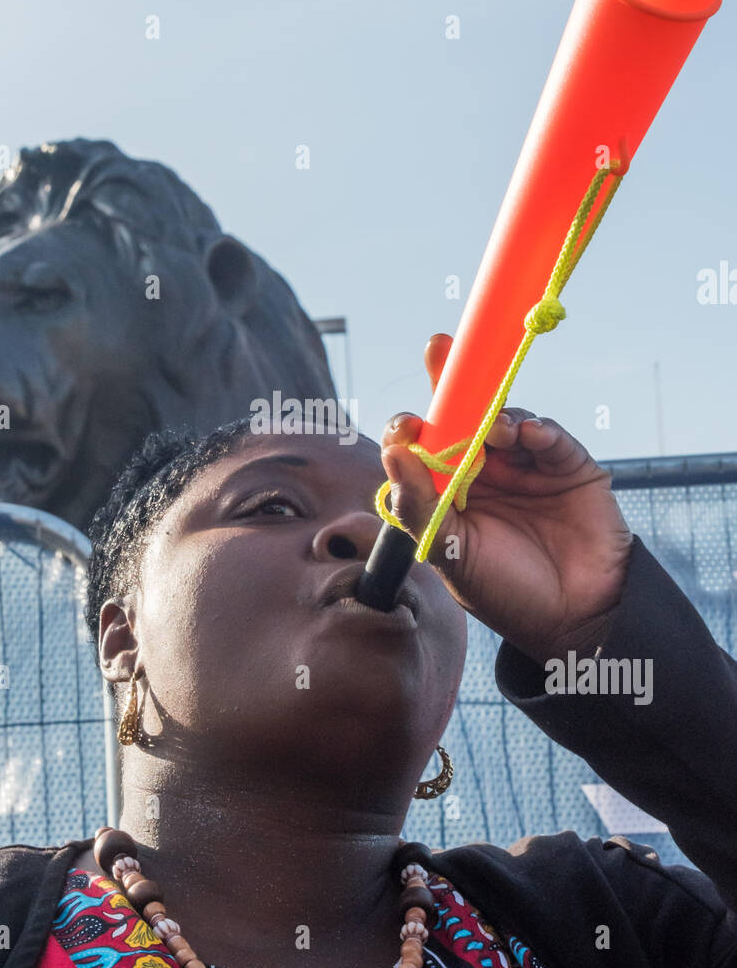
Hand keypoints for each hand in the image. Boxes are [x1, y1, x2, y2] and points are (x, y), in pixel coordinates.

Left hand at [381, 333, 633, 665]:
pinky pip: (548, 434)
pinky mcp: (567, 465)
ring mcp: (526, 465)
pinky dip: (536, 428)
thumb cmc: (505, 591)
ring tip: (490, 430)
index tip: (404, 424)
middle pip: (461, 415)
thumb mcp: (449, 553)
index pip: (422, 446)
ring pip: (503, 418)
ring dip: (492, 414)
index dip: (411, 427)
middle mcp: (484, 472)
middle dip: (449, 380)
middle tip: (438, 347)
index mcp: (448, 492)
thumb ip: (420, 504)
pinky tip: (527, 435)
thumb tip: (393, 452)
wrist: (574, 619)